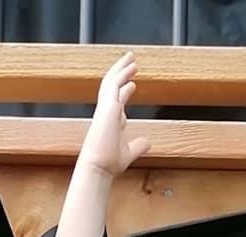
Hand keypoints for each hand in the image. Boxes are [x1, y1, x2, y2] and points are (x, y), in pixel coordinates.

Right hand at [79, 52, 148, 178]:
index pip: (117, 102)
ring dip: (121, 69)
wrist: (99, 168)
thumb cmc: (109, 164)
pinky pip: (113, 84)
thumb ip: (137, 146)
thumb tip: (147, 142)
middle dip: (121, 74)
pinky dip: (122, 74)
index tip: (132, 84)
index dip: (125, 92)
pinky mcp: (107, 106)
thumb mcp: (129, 153)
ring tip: (131, 58)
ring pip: (111, 82)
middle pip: (112, 88)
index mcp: (110, 123)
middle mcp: (106, 113)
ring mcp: (105, 108)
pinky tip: (131, 67)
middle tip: (130, 62)